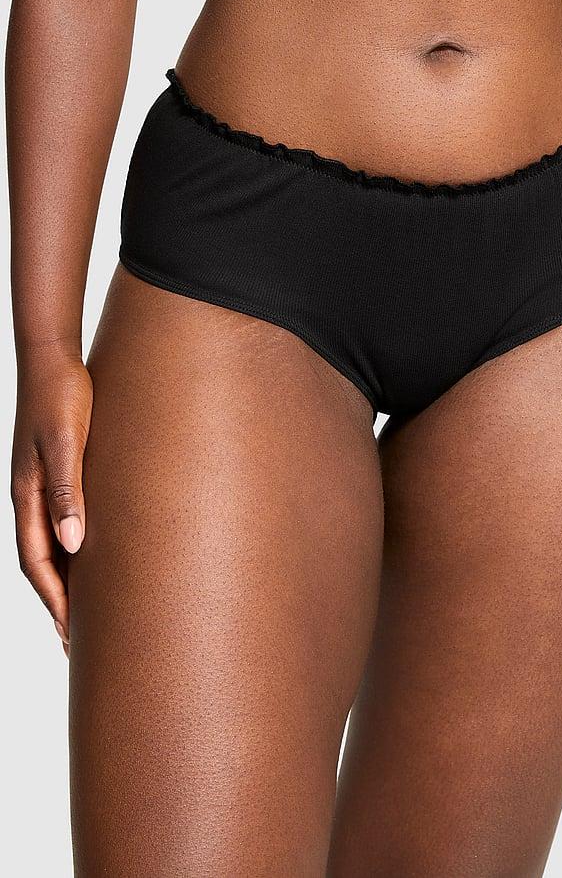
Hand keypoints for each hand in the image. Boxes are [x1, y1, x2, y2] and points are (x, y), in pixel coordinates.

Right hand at [11, 345, 92, 655]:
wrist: (53, 357)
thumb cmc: (63, 396)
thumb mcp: (67, 443)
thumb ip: (69, 492)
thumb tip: (74, 546)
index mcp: (28, 496)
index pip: (38, 564)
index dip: (56, 602)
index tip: (74, 637)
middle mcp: (30, 497)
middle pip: (42, 563)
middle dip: (60, 604)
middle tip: (83, 642)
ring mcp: (40, 485)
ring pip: (51, 546)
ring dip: (68, 581)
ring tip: (90, 612)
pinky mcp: (55, 472)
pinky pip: (61, 523)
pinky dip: (74, 550)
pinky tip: (94, 557)